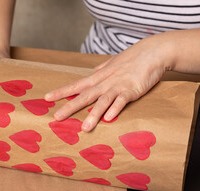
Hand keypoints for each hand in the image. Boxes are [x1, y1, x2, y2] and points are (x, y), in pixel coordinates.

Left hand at [44, 34, 173, 131]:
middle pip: (84, 96)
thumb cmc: (132, 58)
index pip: (76, 85)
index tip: (47, 98)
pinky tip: (109, 119)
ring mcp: (118, 86)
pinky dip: (115, 109)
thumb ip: (101, 69)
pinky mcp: (131, 90)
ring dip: (93, 114)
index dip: (62, 92)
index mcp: (98, 77)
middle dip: (70, 107)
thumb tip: (92, 71)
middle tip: (57, 117)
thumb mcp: (112, 63)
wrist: (152, 52)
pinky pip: (122, 101)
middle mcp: (105, 82)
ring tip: (85, 128)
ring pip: (102, 101)